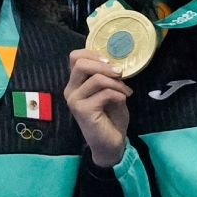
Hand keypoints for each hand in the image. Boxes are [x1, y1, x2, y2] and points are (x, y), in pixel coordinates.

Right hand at [64, 49, 131, 167]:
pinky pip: (103, 93)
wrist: (112, 142)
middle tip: (120, 72)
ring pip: (95, 79)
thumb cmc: (111, 117)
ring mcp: (75, 100)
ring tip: (126, 90)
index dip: (93, 54)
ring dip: (115, 82)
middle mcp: (71, 90)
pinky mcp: (82, 111)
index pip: (75, 57)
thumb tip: (114, 63)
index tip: (110, 61)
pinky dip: (118, 93)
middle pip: (80, 63)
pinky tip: (124, 99)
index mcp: (75, 83)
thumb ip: (107, 77)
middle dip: (104, 65)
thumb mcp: (111, 91)